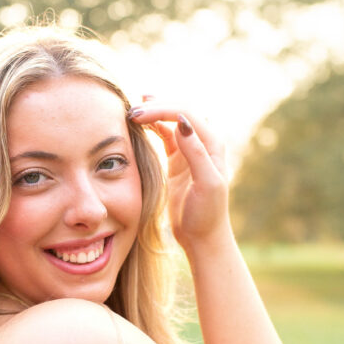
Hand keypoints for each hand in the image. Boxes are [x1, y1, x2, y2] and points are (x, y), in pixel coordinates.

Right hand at [128, 101, 229, 250]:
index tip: (138, 115)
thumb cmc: (207, 214)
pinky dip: (153, 126)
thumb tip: (182, 122)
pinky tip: (139, 123)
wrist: (202, 237)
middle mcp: (203, 142)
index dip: (162, 109)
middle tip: (131, 112)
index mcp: (212, 144)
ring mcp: (190, 150)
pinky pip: (165, 135)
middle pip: (179, 111)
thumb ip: (196, 153)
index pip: (186, 114)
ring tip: (132, 112)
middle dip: (156, 107)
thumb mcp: (206, 184)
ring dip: (154, 112)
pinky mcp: (178, 160)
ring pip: (171, 120)